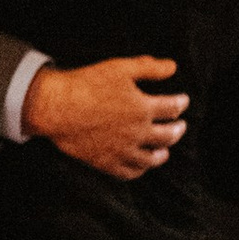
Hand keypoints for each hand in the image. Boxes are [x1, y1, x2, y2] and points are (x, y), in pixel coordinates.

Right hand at [27, 55, 187, 181]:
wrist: (56, 108)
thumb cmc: (86, 85)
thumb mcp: (119, 68)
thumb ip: (148, 67)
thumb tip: (173, 67)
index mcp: (143, 108)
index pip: (172, 108)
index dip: (181, 103)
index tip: (183, 101)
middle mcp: (137, 132)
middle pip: (167, 135)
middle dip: (177, 130)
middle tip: (180, 126)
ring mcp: (122, 150)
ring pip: (152, 158)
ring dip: (162, 153)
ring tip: (164, 151)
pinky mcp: (106, 162)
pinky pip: (130, 172)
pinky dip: (139, 170)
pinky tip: (141, 165)